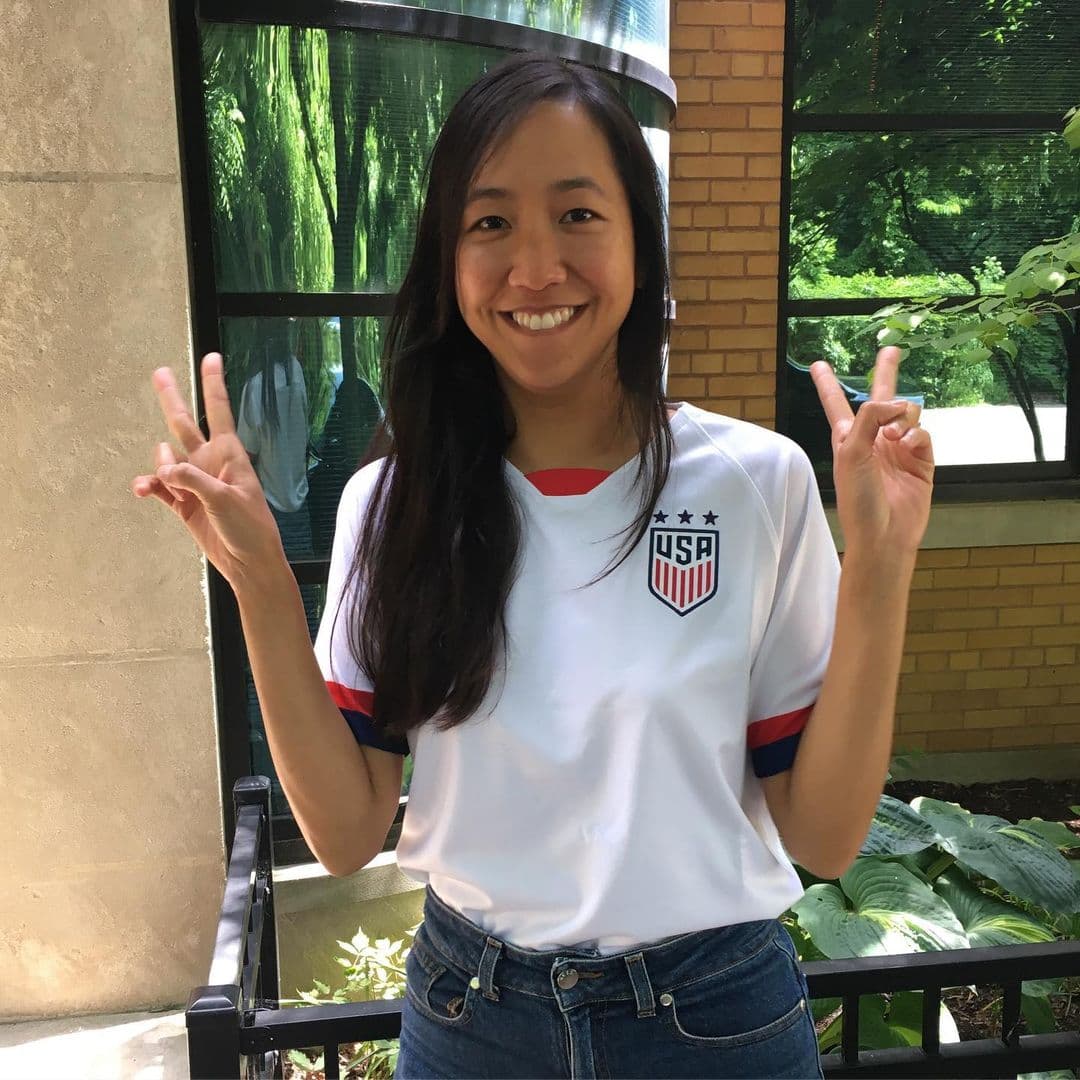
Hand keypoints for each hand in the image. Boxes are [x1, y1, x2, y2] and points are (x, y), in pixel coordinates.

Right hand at [132, 353, 285, 589]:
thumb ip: (193, 480)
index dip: (213, 384)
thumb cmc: (249, 528)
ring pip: (166, 460)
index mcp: (229, 454)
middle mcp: (210, 463)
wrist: (248, 562)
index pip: (219, 411)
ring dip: (160, 466)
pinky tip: (143, 490)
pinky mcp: (184, 504)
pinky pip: (159, 487)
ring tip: (167, 482)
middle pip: (185, 424)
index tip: (212, 357)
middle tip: (159, 372)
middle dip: (172, 399)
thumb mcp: (225, 500)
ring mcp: (195, 482)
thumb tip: (163, 468)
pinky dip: (149, 486)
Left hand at [810, 347, 933, 559]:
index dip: (827, 384)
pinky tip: (907, 443)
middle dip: (886, 373)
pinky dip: (917, 434)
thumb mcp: (851, 452)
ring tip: (894, 434)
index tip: (819, 364)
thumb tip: (896, 402)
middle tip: (891, 349)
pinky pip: (923, 433)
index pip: (836, 403)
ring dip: (903, 416)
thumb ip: (868, 418)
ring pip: (908, 413)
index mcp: (848, 438)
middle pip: (880, 399)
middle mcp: (873, 440)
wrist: (884, 534)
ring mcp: (899, 449)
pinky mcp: (922, 461)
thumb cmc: (859, 498)